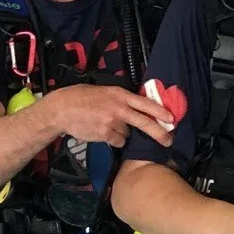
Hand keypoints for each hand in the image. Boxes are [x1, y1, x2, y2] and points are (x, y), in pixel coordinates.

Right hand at [46, 85, 173, 148]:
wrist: (62, 109)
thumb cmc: (83, 97)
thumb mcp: (106, 92)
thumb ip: (122, 100)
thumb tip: (138, 109)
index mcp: (120, 95)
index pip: (145, 103)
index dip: (160, 111)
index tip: (172, 118)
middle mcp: (119, 108)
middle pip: (144, 122)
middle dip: (159, 133)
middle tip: (169, 140)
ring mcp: (112, 123)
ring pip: (127, 134)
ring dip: (122, 132)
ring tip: (106, 124)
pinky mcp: (105, 135)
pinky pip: (117, 141)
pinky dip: (113, 139)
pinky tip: (102, 131)